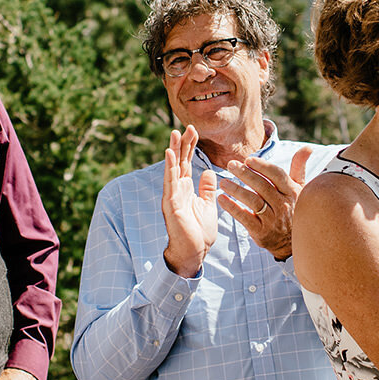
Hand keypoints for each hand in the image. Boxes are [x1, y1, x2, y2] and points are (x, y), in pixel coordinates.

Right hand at [161, 126, 217, 276]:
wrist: (194, 253)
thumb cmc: (199, 232)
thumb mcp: (207, 205)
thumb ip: (206, 189)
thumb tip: (208, 172)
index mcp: (185, 188)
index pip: (186, 162)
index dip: (189, 146)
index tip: (194, 130)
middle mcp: (176, 190)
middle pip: (178, 162)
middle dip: (182, 144)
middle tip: (186, 126)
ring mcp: (172, 196)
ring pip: (172, 169)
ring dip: (173, 151)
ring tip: (174, 135)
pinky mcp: (171, 205)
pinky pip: (170, 184)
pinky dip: (170, 169)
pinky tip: (170, 156)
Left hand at [219, 146, 311, 259]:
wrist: (292, 242)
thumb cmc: (294, 210)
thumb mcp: (300, 189)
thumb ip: (299, 167)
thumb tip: (307, 147)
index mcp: (292, 192)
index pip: (277, 175)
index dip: (262, 166)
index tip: (248, 159)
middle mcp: (283, 205)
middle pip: (262, 186)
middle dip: (245, 174)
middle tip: (230, 165)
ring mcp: (273, 220)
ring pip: (253, 201)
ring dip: (236, 190)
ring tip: (223, 182)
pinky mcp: (262, 232)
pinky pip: (245, 218)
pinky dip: (232, 208)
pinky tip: (222, 199)